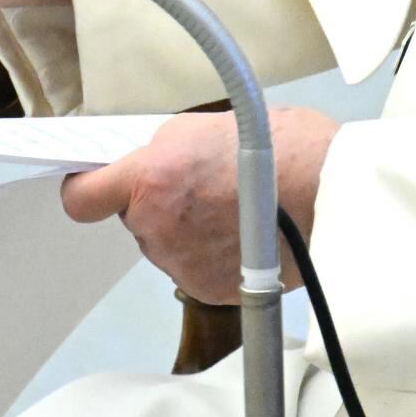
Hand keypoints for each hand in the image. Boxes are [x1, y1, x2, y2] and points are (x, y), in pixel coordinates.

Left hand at [56, 107, 339, 303]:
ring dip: (185, 229)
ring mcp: (183, 264)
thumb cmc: (282, 150)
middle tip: (200, 185)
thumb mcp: (201, 127)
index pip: (82, 198)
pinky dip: (210, 254)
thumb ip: (159, 152)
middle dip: (158, 203)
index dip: (88, 189)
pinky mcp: (210, 290)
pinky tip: (242, 233)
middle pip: (135, 219)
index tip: (96, 184)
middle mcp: (158, 227)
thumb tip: (142, 165)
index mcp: (150, 179)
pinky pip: (193, 269)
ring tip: (231, 208)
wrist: (332, 194)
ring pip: (165, 245)